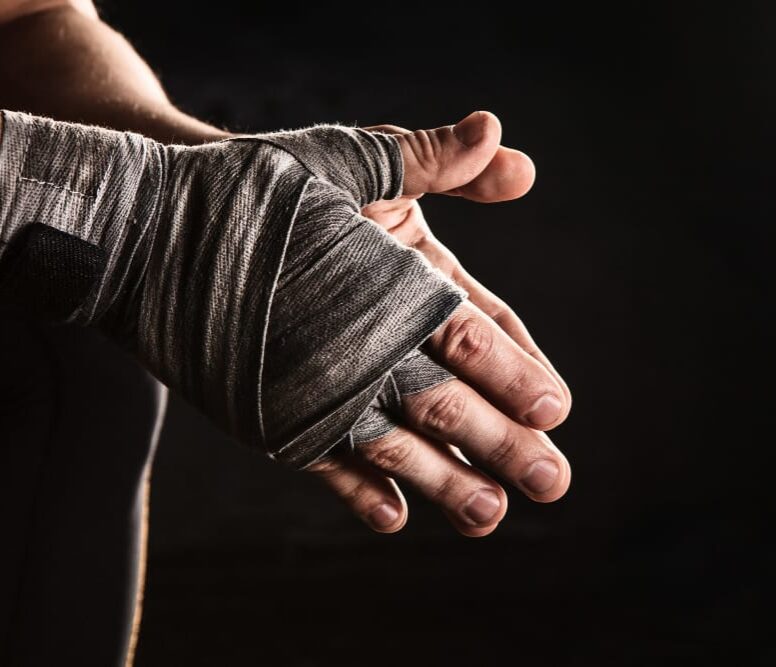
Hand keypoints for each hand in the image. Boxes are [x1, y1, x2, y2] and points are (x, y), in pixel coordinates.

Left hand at [308, 111, 571, 535]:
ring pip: (405, 435)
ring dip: (447, 478)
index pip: (480, 329)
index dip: (519, 366)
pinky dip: (358, 486)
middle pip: (457, 395)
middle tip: (551, 482)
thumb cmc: (276, 183)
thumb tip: (499, 134)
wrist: (177, 223)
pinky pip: (328, 453)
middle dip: (504, 439)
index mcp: (413, 280)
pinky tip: (393, 517)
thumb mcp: (357, 160)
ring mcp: (340, 376)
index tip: (554, 406)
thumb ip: (429, 159)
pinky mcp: (288, 409)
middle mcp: (384, 335)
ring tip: (488, 517)